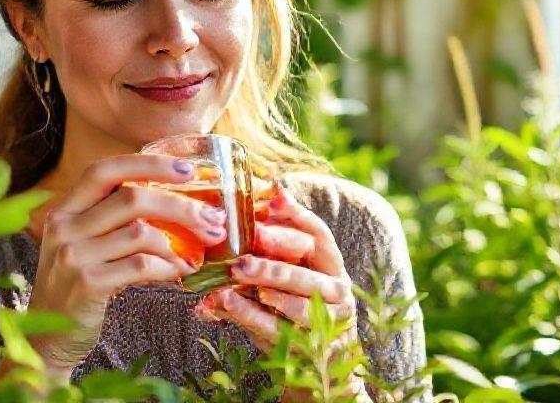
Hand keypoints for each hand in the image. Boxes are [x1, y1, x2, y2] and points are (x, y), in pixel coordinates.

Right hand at [19, 154, 228, 375]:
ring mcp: (73, 255)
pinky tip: (178, 273)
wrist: (47, 339)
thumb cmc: (76, 286)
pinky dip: (167, 268)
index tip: (187, 170)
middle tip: (212, 219)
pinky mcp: (87, 284)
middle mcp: (64, 226)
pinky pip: (141, 266)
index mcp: (65, 209)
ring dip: (177, 244)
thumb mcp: (83, 245)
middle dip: (181, 205)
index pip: (106, 170)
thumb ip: (114, 221)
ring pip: (141, 232)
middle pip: (132, 197)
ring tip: (192, 255)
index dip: (148, 164)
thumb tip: (178, 203)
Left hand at [194, 182, 361, 393]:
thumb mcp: (286, 273)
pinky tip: (225, 302)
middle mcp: (335, 290)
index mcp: (330, 264)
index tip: (274, 197)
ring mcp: (326, 322)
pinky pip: (276, 330)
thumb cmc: (294, 304)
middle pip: (307, 270)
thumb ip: (267, 248)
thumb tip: (234, 213)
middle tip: (249, 245)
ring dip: (266, 286)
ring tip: (237, 275)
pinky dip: (248, 315)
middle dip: (277, 256)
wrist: (318, 363)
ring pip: (298, 304)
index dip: (298, 215)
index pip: (319, 234)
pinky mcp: (307, 348)